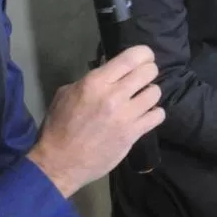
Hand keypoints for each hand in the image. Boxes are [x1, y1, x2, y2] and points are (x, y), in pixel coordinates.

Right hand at [27, 45, 164, 197]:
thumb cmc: (59, 126)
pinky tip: (146, 115)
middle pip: (148, 72)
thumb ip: (90, 80)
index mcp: (96, 82)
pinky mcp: (133, 134)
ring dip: (150, 93)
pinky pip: (157, 116)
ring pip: (155, 93)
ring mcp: (126, 116)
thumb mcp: (67, 93)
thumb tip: (109, 73)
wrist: (59, 162)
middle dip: (149, 71)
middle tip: (142, 78)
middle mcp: (114, 95)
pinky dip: (155, 113)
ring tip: (142, 99)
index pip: (132, 57)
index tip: (144, 57)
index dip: (144, 53)